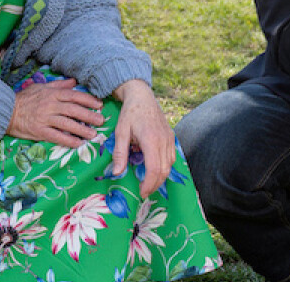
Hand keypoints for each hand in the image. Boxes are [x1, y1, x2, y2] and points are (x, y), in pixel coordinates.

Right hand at [6, 77, 103, 145]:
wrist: (6, 111)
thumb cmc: (25, 98)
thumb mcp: (42, 87)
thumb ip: (59, 85)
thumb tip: (74, 82)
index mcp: (52, 94)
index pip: (74, 96)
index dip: (88, 100)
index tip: (99, 104)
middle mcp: (50, 105)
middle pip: (73, 110)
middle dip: (89, 115)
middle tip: (101, 120)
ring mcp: (45, 118)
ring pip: (67, 124)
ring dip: (82, 129)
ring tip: (93, 134)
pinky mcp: (39, 131)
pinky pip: (56, 136)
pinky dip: (68, 140)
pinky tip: (78, 143)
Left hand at [111, 79, 174, 198]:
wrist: (142, 97)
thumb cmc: (130, 113)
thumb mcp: (120, 132)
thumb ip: (120, 153)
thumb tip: (117, 173)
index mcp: (151, 139)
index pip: (154, 168)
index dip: (149, 184)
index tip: (141, 192)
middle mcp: (164, 140)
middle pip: (164, 170)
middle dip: (154, 184)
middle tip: (143, 191)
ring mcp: (169, 138)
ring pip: (170, 165)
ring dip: (160, 177)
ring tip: (148, 183)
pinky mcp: (171, 137)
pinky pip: (172, 157)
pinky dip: (165, 167)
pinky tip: (155, 169)